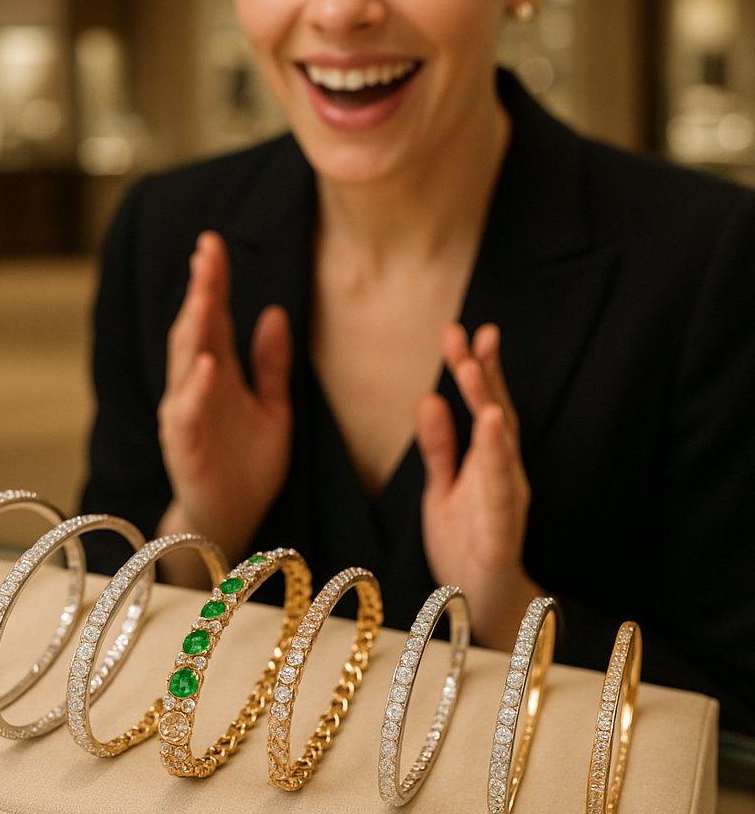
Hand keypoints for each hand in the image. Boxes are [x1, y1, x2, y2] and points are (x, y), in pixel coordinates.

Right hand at [156, 231, 291, 571]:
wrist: (232, 521)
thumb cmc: (248, 465)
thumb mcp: (273, 409)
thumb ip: (271, 366)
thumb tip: (274, 312)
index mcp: (218, 374)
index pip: (212, 318)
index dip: (213, 281)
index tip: (214, 243)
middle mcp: (196, 387)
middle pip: (195, 329)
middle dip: (200, 290)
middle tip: (206, 250)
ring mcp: (186, 415)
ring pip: (185, 364)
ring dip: (193, 328)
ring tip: (203, 294)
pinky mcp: (184, 446)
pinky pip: (188, 414)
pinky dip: (196, 389)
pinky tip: (209, 364)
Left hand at [418, 323, 542, 648]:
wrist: (483, 603)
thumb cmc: (466, 540)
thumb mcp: (444, 485)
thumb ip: (439, 445)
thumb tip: (429, 398)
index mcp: (488, 460)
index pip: (485, 405)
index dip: (479, 368)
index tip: (466, 331)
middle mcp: (504, 474)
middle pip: (494, 416)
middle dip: (482, 376)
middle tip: (468, 337)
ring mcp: (506, 502)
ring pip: (501, 451)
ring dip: (490, 409)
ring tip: (477, 374)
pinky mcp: (500, 534)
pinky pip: (500, 495)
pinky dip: (497, 463)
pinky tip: (492, 431)